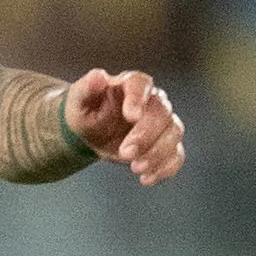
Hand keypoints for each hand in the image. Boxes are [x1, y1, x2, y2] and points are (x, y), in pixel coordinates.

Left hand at [62, 68, 185, 185]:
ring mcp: (162, 123)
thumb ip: (87, 88)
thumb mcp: (79, 100)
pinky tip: (146, 179)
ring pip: (174, 133)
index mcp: (131, 84)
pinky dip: (166, 168)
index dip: (138, 98)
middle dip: (145, 135)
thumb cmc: (86, 111)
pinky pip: (176, 154)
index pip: (141, 84)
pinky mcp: (165, 144)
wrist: (91, 133)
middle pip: (161, 112)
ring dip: (158, 153)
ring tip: (135, 168)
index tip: (131, 116)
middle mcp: (152, 100)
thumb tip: (99, 76)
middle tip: (125, 153)